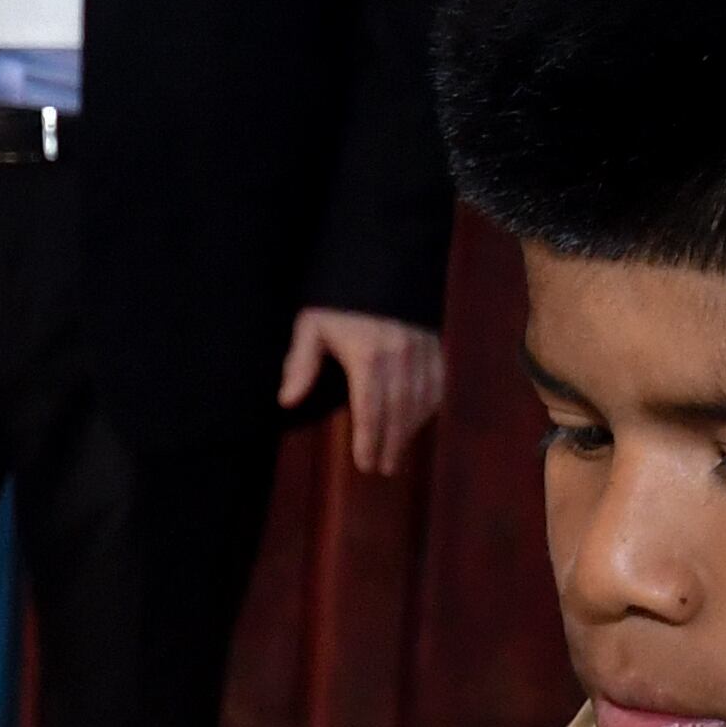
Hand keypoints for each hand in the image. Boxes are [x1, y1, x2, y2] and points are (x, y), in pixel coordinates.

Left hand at [275, 307, 445, 475]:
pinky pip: (438, 382)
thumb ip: (301, 362)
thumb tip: (287, 400)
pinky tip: (420, 420)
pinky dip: (431, 406)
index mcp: (368, 356)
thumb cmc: (337, 296)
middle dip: (392, 443)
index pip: (371, 410)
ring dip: (411, 429)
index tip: (365, 464)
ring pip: (422, 400)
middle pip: (399, 411)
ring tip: (398, 451)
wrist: (377, 258)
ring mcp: (422, 349)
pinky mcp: (435, 341)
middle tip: (384, 468)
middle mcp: (400, 356)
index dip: (369, 440)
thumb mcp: (311, 324)